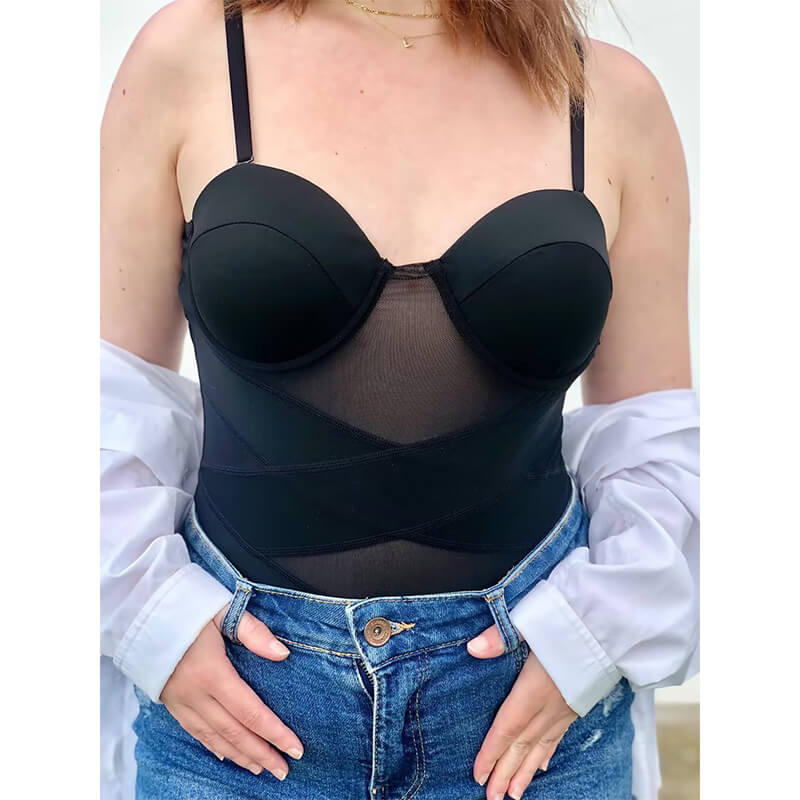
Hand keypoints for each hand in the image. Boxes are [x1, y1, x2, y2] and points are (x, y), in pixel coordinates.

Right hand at [159, 603, 304, 780]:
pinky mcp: (169, 700)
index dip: (274, 733)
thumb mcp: (222, 610)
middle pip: (233, 732)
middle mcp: (195, 694)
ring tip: (260, 768)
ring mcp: (179, 700)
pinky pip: (194, 730)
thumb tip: (282, 653)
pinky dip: (212, 745)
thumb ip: (253, 632)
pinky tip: (225, 754)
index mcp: (212, 673)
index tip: (295, 749)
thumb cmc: (185, 605)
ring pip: (213, 737)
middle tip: (284, 771)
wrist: (139, 609)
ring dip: (239, 755)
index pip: (250, 712)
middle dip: (261, 753)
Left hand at [466, 624, 577, 799]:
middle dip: (506, 773)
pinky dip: (548, 752)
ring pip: (543, 746)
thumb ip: (499, 637)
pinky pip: (560, 735)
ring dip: (526, 771)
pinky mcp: (580, 703)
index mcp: (533, 689)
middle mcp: (550, 705)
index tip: (478, 776)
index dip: (491, 753)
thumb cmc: (569, 621)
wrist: (613, 626)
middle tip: (492, 798)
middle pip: (523, 745)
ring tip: (514, 794)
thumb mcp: (530, 621)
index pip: (507, 728)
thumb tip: (472, 648)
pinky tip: (544, 764)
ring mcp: (567, 707)